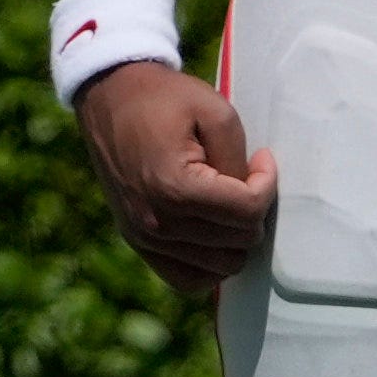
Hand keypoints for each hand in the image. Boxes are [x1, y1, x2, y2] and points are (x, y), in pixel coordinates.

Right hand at [73, 61, 275, 296]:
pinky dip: (209, 264)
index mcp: (174, 188)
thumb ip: (239, 160)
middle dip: (252, 210)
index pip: (248, 211)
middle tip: (242, 178)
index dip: (267, 183)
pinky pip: (188, 280)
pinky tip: (213, 233)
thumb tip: (251, 196)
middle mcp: (157, 222)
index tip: (261, 158)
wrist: (109, 96)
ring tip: (226, 203)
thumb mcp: (214, 111)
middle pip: (240, 242)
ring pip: (222, 266)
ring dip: (235, 237)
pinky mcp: (137, 242)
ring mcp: (144, 238)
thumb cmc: (164, 99)